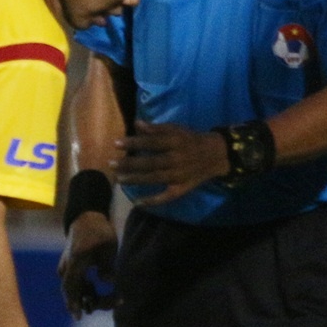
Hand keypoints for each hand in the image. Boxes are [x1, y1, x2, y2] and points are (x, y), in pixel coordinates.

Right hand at [58, 211, 118, 318]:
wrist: (86, 218)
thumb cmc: (98, 231)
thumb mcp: (108, 245)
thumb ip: (108, 265)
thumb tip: (108, 282)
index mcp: (75, 261)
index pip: (70, 286)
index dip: (73, 302)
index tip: (79, 316)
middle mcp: (67, 267)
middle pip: (75, 292)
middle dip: (91, 303)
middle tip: (115, 303)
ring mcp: (68, 269)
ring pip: (77, 291)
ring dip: (91, 298)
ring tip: (115, 300)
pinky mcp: (73, 269)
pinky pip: (79, 286)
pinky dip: (89, 292)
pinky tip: (102, 296)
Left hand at [114, 123, 231, 206]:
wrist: (215, 155)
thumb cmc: (191, 140)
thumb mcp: (176, 129)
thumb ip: (156, 128)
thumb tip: (136, 123)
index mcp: (175, 142)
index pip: (151, 142)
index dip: (134, 143)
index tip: (116, 143)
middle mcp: (176, 159)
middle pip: (150, 163)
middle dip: (129, 164)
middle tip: (111, 164)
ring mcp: (179, 176)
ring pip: (154, 179)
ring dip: (135, 180)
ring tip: (118, 178)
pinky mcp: (181, 189)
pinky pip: (166, 197)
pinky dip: (152, 201)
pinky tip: (137, 202)